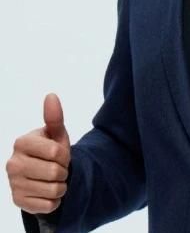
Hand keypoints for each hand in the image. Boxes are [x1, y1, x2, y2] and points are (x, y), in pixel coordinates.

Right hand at [6, 93, 70, 214]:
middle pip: (55, 172)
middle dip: (64, 171)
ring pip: (54, 190)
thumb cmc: (51, 150)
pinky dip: (55, 200)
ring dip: (61, 186)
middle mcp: (13, 163)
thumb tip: (51, 95)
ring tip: (54, 180)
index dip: (65, 155)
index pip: (56, 152)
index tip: (59, 154)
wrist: (44, 174)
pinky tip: (47, 192)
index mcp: (22, 142)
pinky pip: (48, 205)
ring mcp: (13, 184)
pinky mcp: (18, 201)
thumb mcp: (56, 134)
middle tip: (58, 168)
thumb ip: (54, 117)